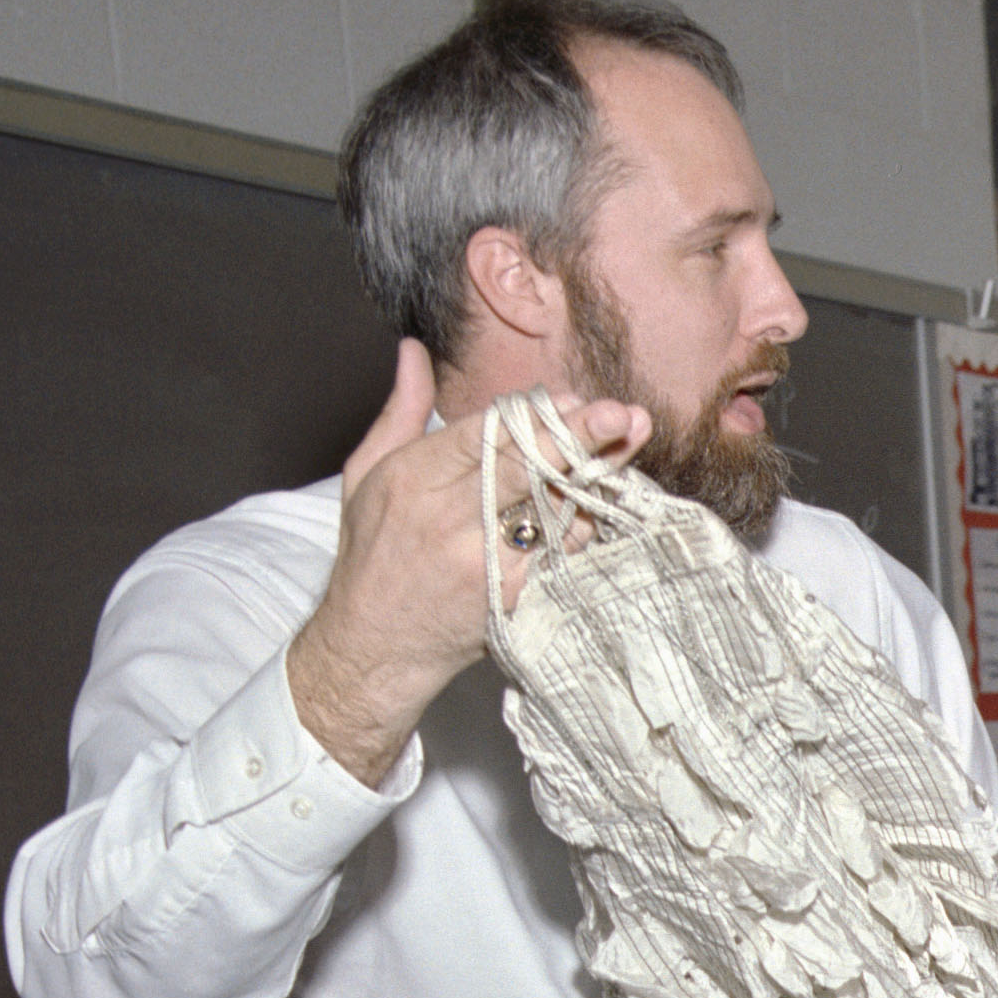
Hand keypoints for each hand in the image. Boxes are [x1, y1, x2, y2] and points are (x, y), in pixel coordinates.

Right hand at [286, 345, 650, 785]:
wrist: (377, 645)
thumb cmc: (372, 555)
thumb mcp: (367, 474)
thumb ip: (399, 411)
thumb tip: (413, 351)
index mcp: (413, 479)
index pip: (485, 435)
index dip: (535, 417)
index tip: (572, 399)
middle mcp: (450, 520)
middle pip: (527, 468)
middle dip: (578, 438)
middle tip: (621, 416)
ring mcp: (486, 562)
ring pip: (553, 510)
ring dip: (596, 478)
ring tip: (630, 444)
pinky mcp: (514, 597)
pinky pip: (560, 551)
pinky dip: (584, 523)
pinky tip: (608, 499)